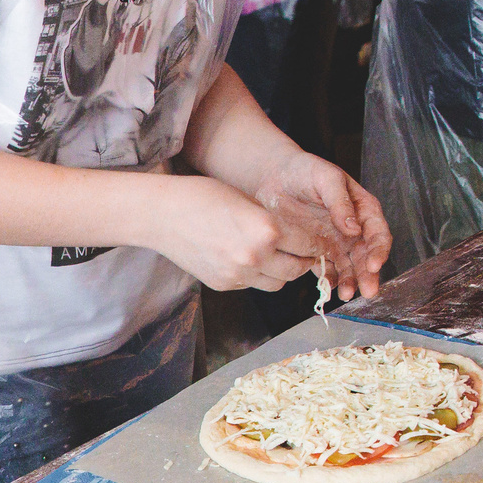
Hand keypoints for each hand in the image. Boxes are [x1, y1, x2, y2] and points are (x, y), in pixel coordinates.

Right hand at [149, 177, 312, 290]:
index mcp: (267, 230)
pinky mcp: (223, 285)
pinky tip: (246, 259)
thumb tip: (294, 238)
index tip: (321, 243)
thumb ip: (272, 222)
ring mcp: (238, 275)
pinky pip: (252, 285)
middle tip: (305, 254)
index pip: (308, 244)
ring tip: (276, 258)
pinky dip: (256, 276)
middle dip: (305, 261)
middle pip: (297, 269)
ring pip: (277, 283)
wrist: (162, 216)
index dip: (318, 243)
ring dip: (282, 272)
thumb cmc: (202, 197)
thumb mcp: (248, 201)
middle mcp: (256, 257)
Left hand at [252, 151, 389, 300]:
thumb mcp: (326, 178)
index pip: (377, 232)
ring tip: (347, 295)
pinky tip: (330, 288)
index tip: (373, 264)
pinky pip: (327, 268)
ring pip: (349, 265)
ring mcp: (335, 241)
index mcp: (362, 208)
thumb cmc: (303, 170)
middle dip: (369, 273)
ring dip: (351, 281)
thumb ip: (340, 201)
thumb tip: (353, 227)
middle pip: (366, 254)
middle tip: (368, 290)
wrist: (274, 177)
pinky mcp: (316, 250)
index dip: (378, 250)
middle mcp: (352, 228)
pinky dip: (331, 279)